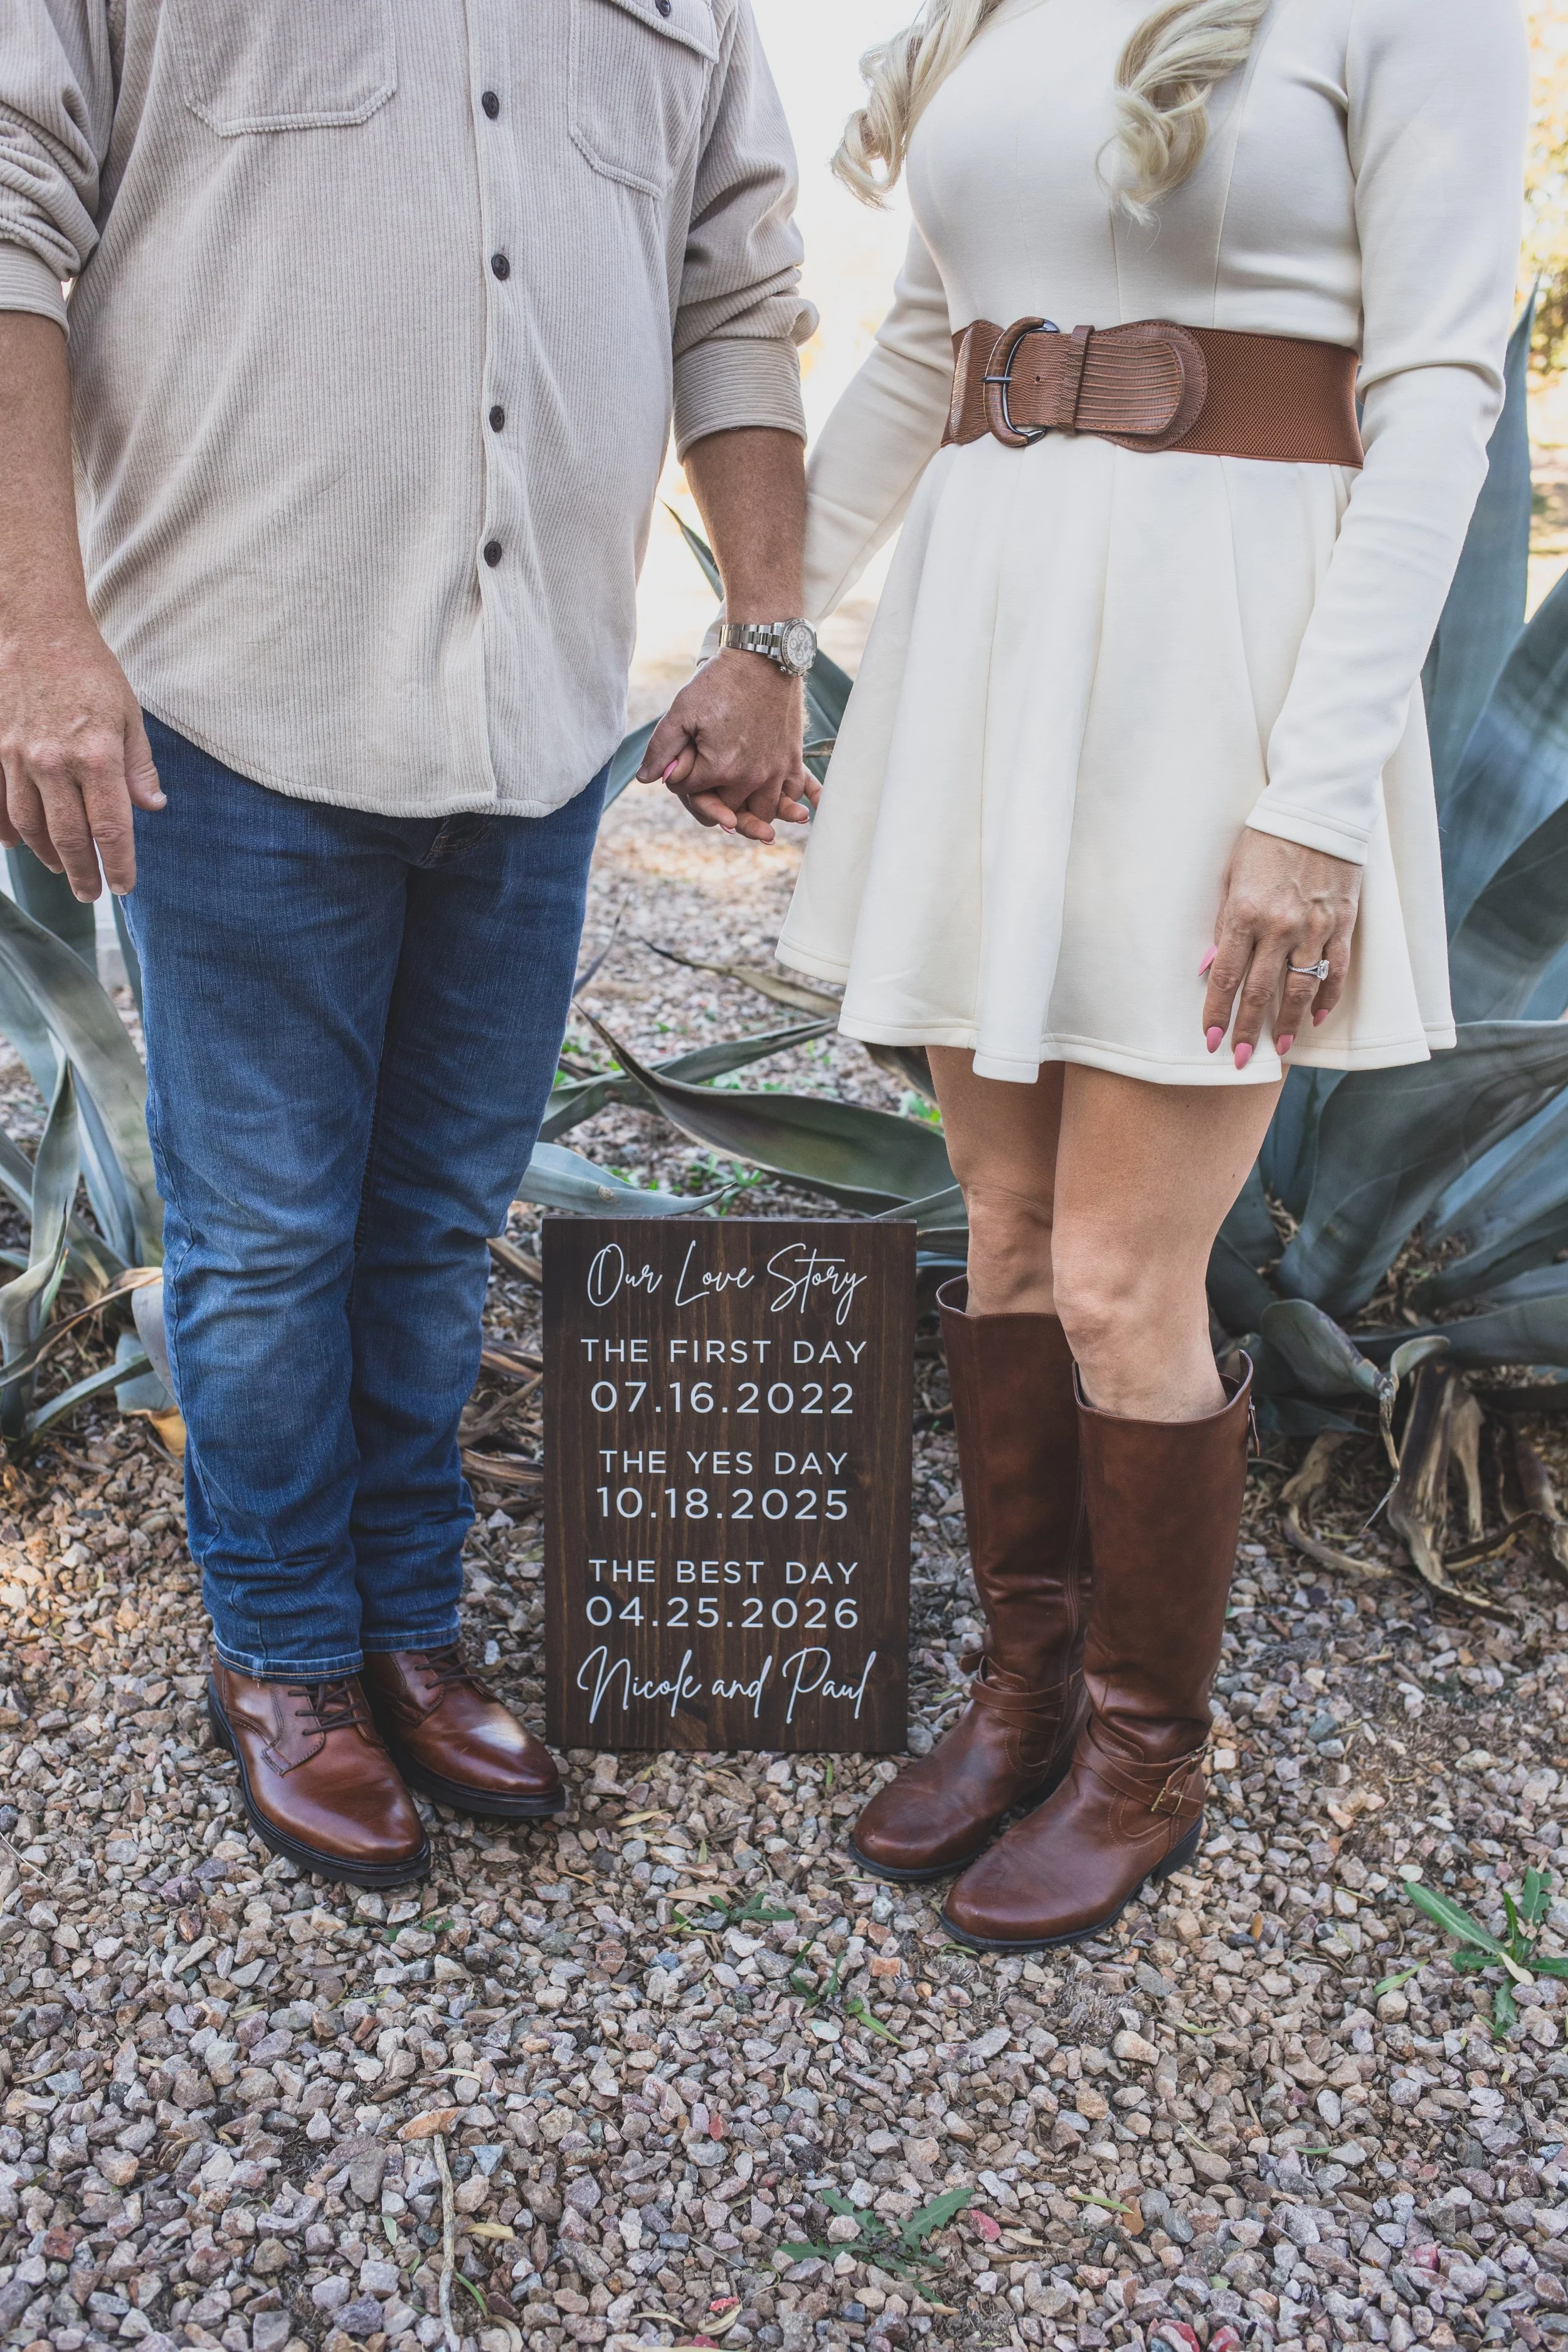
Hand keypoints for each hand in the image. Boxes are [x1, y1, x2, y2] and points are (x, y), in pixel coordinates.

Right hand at [0, 612, 165, 897]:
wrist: (33, 626)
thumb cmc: (88, 667)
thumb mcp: (128, 713)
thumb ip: (139, 765)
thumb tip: (153, 807)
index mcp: (97, 755)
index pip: (110, 828)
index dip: (117, 864)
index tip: (123, 887)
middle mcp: (54, 763)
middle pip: (68, 837)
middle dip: (83, 873)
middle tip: (93, 895)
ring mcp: (16, 756)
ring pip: (30, 824)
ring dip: (48, 855)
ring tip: (64, 871)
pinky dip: (8, 829)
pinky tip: (18, 845)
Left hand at [637, 649, 814, 844]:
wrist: (763, 658)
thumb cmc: (720, 682)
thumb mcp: (682, 710)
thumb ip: (661, 748)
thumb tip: (645, 778)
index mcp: (719, 768)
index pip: (689, 792)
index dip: (680, 778)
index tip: (684, 759)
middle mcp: (750, 777)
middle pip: (725, 809)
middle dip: (712, 797)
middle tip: (707, 776)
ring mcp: (775, 771)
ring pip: (761, 812)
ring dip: (748, 810)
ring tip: (737, 797)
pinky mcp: (792, 759)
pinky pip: (791, 795)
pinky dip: (783, 800)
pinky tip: (770, 791)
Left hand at [1201, 827, 1361, 1067]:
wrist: (1318, 808)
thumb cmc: (1266, 838)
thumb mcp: (1231, 876)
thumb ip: (1223, 924)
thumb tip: (1211, 967)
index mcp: (1245, 913)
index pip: (1226, 977)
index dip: (1216, 1013)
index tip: (1210, 1040)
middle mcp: (1279, 926)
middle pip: (1260, 991)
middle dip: (1247, 1030)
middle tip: (1239, 1060)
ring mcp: (1314, 927)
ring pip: (1300, 988)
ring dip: (1287, 1024)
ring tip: (1278, 1050)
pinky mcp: (1342, 922)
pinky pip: (1336, 970)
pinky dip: (1326, 997)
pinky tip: (1315, 1016)